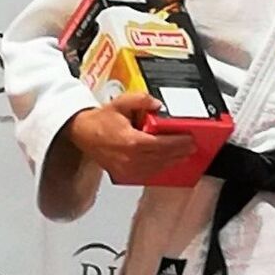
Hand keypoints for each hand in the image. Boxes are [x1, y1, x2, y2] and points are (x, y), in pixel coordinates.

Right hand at [62, 92, 194, 183]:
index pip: (161, 145)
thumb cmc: (101, 121)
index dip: (178, 143)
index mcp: (131, 141)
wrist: (83, 133)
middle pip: (162, 157)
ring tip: (184, 154)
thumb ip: (141, 100)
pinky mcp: (124, 174)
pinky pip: (147, 174)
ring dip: (172, 161)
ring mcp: (127, 169)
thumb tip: (157, 103)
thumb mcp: (120, 103)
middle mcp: (130, 158)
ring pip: (157, 168)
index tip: (189, 139)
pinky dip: (159, 168)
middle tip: (192, 146)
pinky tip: (167, 162)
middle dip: (180, 152)